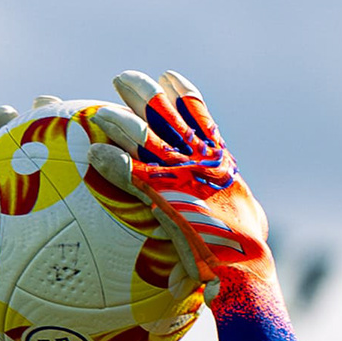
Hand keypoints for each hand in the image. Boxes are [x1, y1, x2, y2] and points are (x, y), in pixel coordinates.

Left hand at [90, 73, 274, 303]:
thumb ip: (237, 216)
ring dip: (119, 121)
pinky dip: (111, 162)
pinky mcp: (161, 194)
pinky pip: (129, 172)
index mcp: (218, 161)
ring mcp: (179, 172)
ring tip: (99, 114)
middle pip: (165, 113)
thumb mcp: (247, 225)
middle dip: (143, 94)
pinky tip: (94, 154)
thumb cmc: (244, 250)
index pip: (200, 118)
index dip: (184, 96)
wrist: (241, 263)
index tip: (170, 77)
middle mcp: (198, 158)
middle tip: (122, 80)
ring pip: (143, 136)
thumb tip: (228, 237)